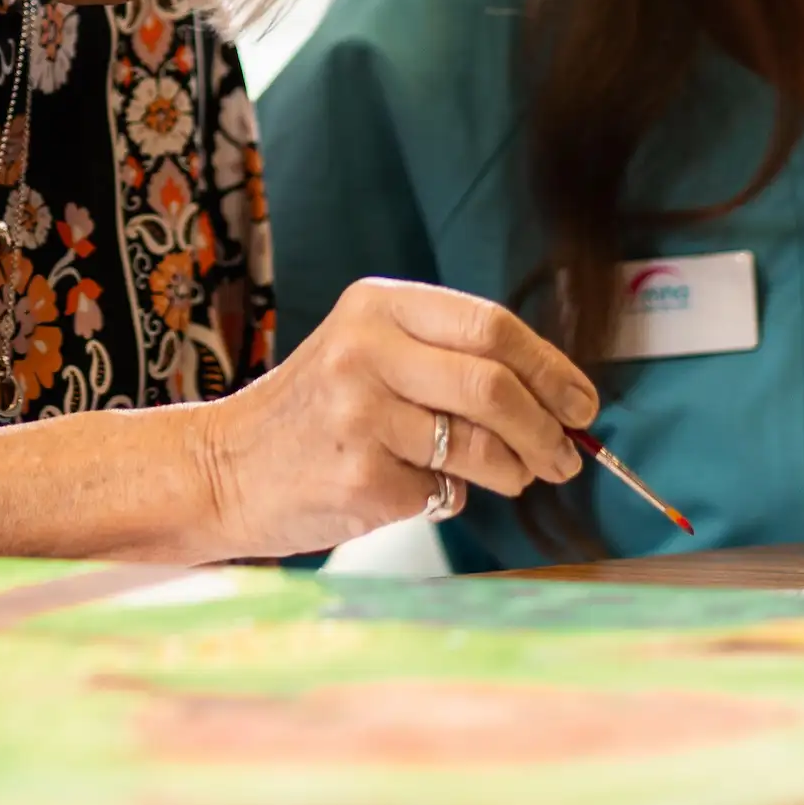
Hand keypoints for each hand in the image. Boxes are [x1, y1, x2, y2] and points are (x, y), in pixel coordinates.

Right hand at [189, 278, 596, 557]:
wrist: (223, 467)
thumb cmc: (313, 414)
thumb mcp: (369, 353)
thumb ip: (449, 359)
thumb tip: (558, 399)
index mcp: (376, 306)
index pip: (491, 326)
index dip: (551, 369)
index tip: (581, 403)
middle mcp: (365, 350)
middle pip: (495, 385)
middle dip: (547, 429)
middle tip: (565, 455)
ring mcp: (359, 414)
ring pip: (479, 446)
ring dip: (515, 470)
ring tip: (514, 478)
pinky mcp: (359, 476)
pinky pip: (444, 492)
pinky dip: (452, 498)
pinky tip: (423, 490)